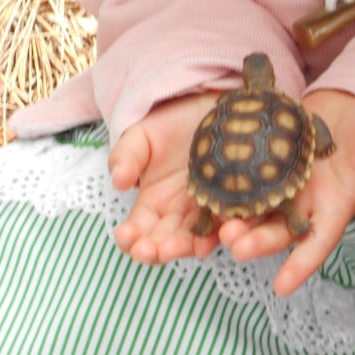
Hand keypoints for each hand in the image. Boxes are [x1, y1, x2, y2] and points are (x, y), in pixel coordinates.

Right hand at [109, 92, 221, 263]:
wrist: (208, 105)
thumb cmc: (170, 121)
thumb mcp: (141, 136)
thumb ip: (125, 156)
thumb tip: (119, 181)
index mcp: (152, 204)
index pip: (138, 231)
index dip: (131, 239)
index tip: (126, 235)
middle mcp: (179, 214)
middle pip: (167, 242)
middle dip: (160, 250)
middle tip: (154, 250)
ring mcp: (208, 210)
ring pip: (199, 238)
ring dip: (192, 246)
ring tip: (187, 247)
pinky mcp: (235, 200)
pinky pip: (231, 219)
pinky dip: (226, 230)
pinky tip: (222, 233)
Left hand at [218, 89, 354, 295]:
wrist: (348, 109)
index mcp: (334, 208)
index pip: (318, 241)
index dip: (301, 264)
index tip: (281, 287)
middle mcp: (303, 203)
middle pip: (278, 229)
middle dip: (258, 241)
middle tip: (236, 247)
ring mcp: (281, 182)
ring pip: (255, 208)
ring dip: (236, 219)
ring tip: (219, 226)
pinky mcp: (265, 159)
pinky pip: (242, 175)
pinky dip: (226, 185)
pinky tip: (208, 189)